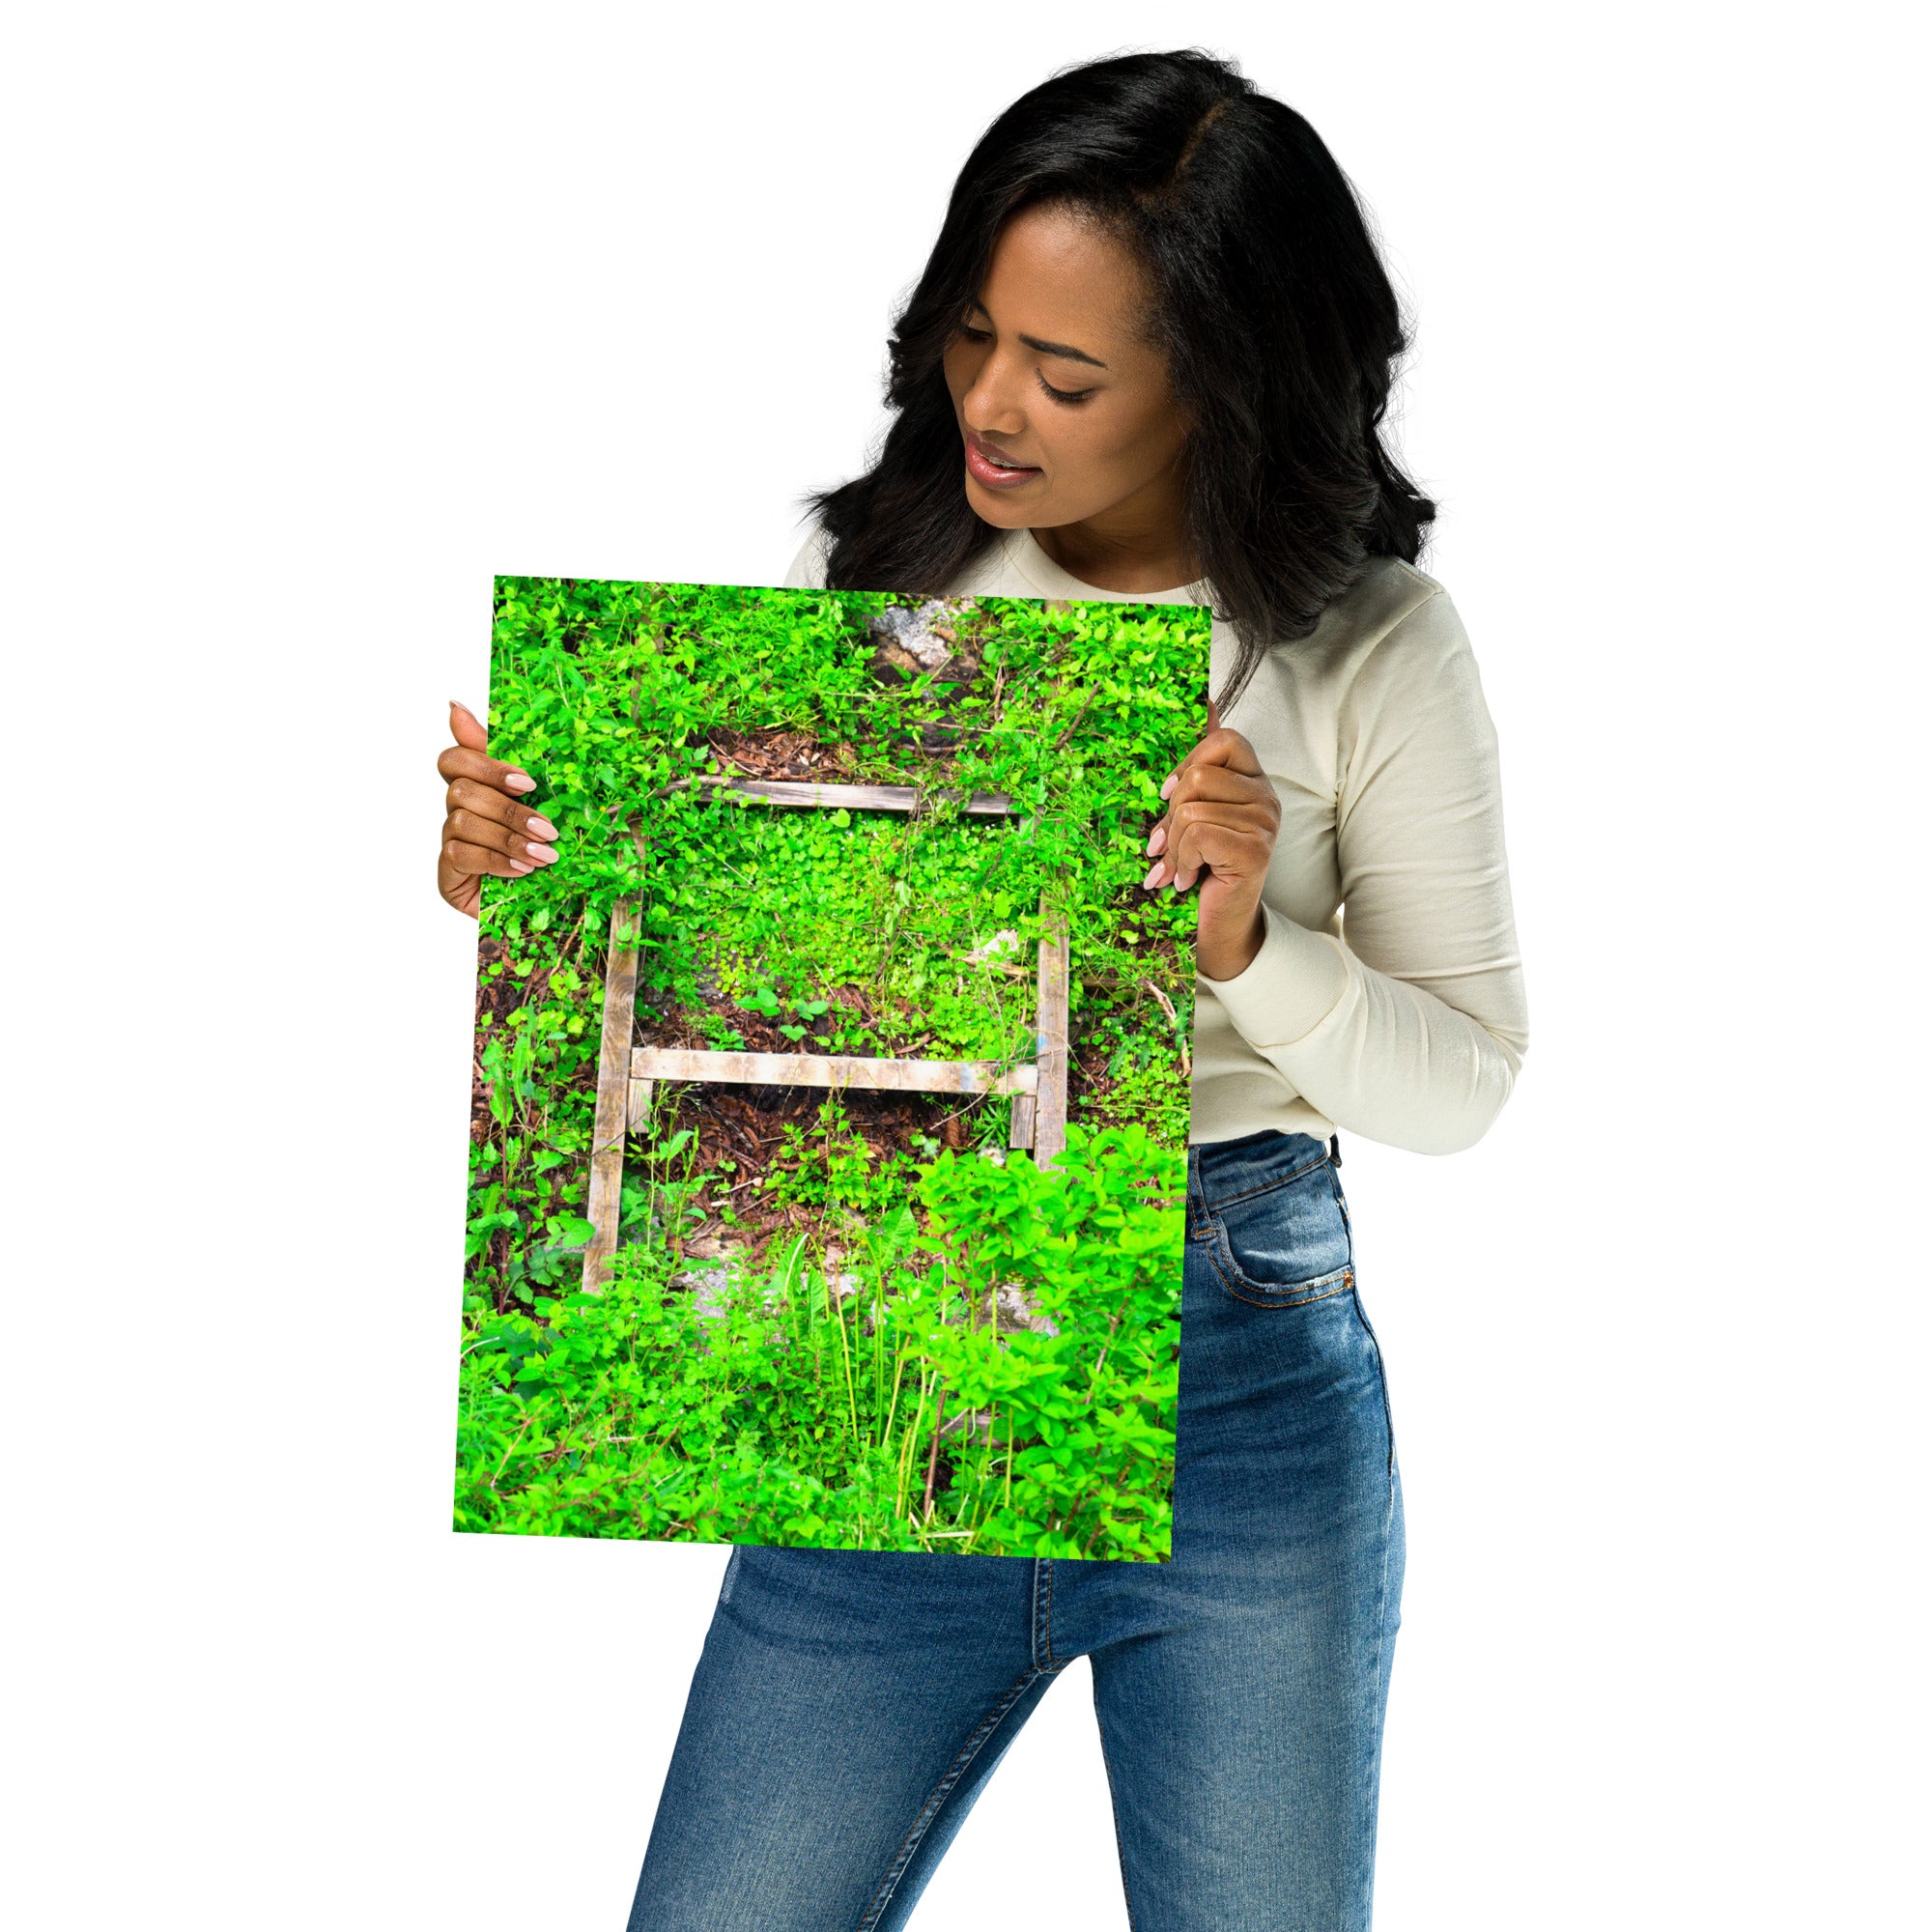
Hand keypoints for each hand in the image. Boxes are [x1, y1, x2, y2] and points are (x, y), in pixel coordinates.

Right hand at [435, 700, 559, 918]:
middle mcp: (457, 812)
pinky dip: (497, 860)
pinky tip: (523, 871)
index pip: (455, 758)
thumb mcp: (541, 806)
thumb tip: (462, 706)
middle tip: (549, 828)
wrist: (541, 909)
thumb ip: (515, 765)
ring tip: (545, 856)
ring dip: (509, 837)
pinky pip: (461, 854)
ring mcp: (449, 842)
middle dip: (509, 809)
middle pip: (461, 789)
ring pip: (462, 821)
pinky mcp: (447, 873)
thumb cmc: (542, 852)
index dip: (486, 763)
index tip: (526, 782)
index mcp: (478, 789)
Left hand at [1141, 697, 1279, 981]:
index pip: (1225, 739)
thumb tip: (1205, 701)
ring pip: (1192, 808)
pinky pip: (1198, 834)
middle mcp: (1267, 797)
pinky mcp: (1255, 849)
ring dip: (1174, 845)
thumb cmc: (1202, 867)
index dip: (1188, 763)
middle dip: (1171, 815)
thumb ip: (1195, 771)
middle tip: (1169, 845)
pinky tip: (1188, 879)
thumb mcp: (1191, 814)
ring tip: (1180, 867)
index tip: (1169, 797)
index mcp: (1253, 781)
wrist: (1219, 926)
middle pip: (1200, 776)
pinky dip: (1181, 861)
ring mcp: (1265, 823)